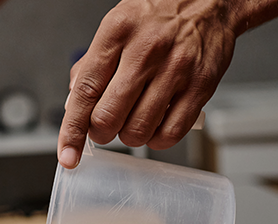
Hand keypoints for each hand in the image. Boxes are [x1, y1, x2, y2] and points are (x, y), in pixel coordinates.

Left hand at [57, 0, 237, 167]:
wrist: (211, 0)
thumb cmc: (159, 14)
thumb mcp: (115, 26)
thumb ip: (91, 66)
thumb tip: (73, 105)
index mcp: (117, 33)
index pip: (85, 91)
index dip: (72, 130)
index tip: (67, 155)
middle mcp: (146, 50)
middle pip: (109, 116)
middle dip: (101, 133)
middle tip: (105, 126)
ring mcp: (175, 69)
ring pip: (138, 130)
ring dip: (129, 136)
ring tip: (133, 121)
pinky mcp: (201, 86)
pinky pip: (171, 133)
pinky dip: (156, 139)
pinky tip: (155, 125)